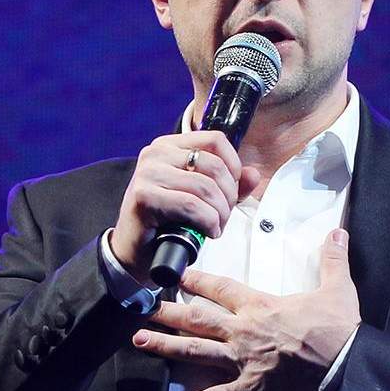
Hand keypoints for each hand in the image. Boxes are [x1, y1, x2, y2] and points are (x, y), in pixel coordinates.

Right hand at [111, 131, 259, 283]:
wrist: (135, 250)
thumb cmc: (167, 222)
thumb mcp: (202, 198)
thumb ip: (228, 185)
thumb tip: (254, 175)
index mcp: (170, 145)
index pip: (216, 140)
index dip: (234, 166)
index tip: (232, 191)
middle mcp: (156, 153)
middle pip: (214, 165)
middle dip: (228, 196)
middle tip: (223, 216)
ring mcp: (148, 173)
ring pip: (205, 187)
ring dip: (219, 213)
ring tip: (216, 226)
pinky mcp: (144, 195)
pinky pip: (191, 205)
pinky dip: (207, 221)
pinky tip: (207, 232)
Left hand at [133, 229, 360, 390]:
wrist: (346, 368)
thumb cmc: (339, 330)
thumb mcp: (339, 289)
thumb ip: (332, 259)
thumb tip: (338, 231)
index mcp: (260, 306)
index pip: (220, 287)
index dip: (197, 279)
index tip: (178, 275)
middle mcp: (242, 331)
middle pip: (196, 318)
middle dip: (166, 311)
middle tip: (140, 307)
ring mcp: (241, 362)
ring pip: (194, 351)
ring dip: (164, 346)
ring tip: (138, 341)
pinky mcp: (247, 390)